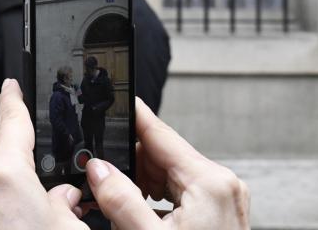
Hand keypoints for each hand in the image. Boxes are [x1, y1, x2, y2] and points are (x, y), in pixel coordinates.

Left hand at [0, 79, 86, 229]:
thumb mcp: (69, 228)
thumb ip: (66, 200)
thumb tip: (64, 197)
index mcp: (4, 174)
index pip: (10, 120)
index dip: (13, 98)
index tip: (11, 86)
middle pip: (1, 149)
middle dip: (24, 154)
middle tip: (51, 172)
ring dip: (13, 180)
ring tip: (39, 205)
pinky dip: (0, 198)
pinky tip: (20, 216)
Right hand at [86, 97, 249, 229]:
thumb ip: (119, 200)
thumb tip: (97, 170)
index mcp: (209, 182)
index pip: (158, 132)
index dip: (129, 116)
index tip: (107, 102)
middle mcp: (221, 185)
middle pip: (159, 154)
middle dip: (127, 162)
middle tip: (95, 174)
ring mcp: (221, 200)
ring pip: (166, 175)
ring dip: (137, 183)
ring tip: (112, 200)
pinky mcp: (217, 215)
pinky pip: (176, 194)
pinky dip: (152, 199)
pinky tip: (133, 214)